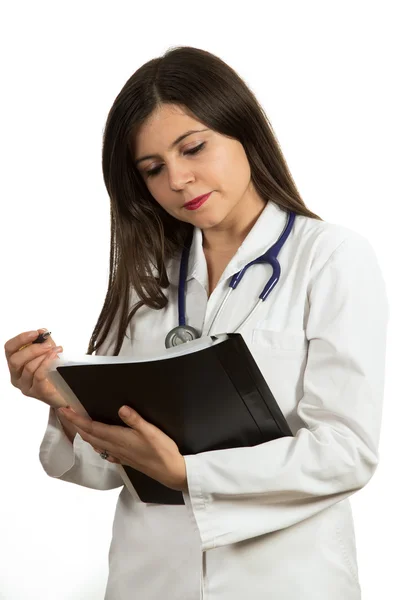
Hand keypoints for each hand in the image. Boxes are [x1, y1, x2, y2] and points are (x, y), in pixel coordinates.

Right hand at [5, 329, 65, 407]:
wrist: (66, 392)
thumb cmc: (53, 372)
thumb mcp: (48, 353)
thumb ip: (44, 342)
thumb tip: (42, 332)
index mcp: (16, 365)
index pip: (9, 349)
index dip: (20, 339)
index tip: (35, 333)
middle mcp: (17, 377)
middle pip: (15, 360)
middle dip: (33, 349)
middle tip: (48, 344)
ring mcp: (26, 386)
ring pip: (28, 368)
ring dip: (43, 356)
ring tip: (56, 350)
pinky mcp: (37, 392)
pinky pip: (38, 376)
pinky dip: (47, 363)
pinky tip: (55, 357)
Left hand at [57, 405, 187, 492]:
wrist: (171, 472)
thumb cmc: (163, 451)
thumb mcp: (151, 431)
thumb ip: (135, 420)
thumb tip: (121, 408)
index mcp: (119, 438)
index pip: (92, 427)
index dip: (77, 419)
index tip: (65, 410)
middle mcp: (116, 447)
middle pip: (90, 435)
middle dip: (76, 424)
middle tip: (65, 413)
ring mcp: (120, 455)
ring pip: (96, 444)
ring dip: (84, 434)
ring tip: (78, 425)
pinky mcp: (126, 459)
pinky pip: (105, 452)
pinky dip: (97, 445)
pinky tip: (98, 445)